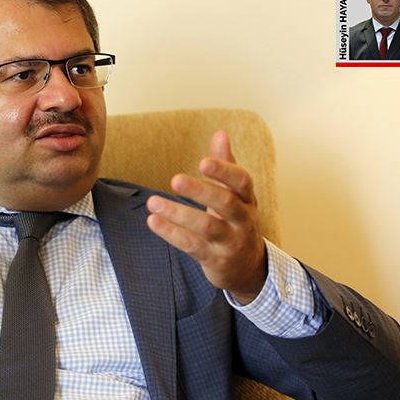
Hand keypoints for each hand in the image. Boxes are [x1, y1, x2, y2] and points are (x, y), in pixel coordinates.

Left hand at [146, 131, 266, 303]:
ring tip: (152, 202)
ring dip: (178, 213)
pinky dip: (172, 234)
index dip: (224, 171)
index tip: (203, 161)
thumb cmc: (236, 221)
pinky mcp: (215, 260)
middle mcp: (243, 220)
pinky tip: (153, 221)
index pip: (242, 181)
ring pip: (207, 227)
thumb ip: (226, 165)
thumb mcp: (235, 194)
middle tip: (174, 179)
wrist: (247, 267)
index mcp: (247, 199)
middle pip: (226, 203)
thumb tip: (220, 133)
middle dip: (200, 191)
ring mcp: (230, 242)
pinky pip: (192, 246)